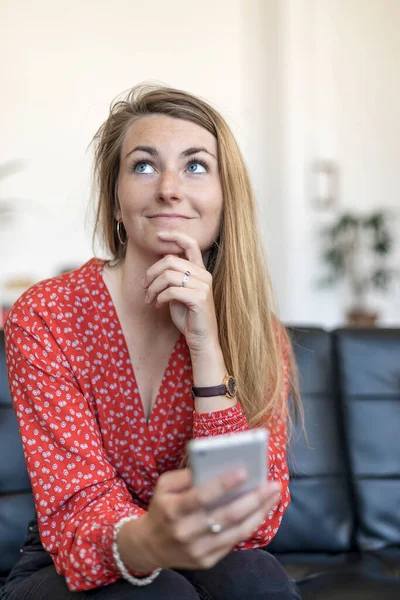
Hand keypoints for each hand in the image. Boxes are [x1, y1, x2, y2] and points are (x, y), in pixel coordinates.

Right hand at [138, 467, 281, 570]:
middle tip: (272, 484)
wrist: (150, 545)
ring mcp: (197, 550)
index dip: (223, 484)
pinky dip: (251, 525)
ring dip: (260, 512)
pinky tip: (261, 510)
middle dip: (253, 499)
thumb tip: (214, 465)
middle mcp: (185, 532)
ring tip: (274, 496)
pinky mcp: (206, 561)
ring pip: (236, 531)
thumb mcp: (164, 486)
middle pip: (226, 515)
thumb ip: (185, 475)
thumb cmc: (162, 507)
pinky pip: (234, 542)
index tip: (244, 471)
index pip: (202, 496)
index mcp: (172, 510)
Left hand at [141, 231, 218, 353]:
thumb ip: (173, 275)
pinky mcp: (199, 298)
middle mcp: (204, 275)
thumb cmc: (188, 316)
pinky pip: (171, 291)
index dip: (174, 235)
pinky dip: (159, 298)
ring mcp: (203, 286)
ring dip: (152, 288)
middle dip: (151, 273)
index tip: (159, 235)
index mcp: (200, 270)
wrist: (201, 339)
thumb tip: (161, 260)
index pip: (190, 244)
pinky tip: (158, 306)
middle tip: (144, 287)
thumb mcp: (178, 291)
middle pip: (170, 260)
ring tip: (149, 299)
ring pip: (168, 276)